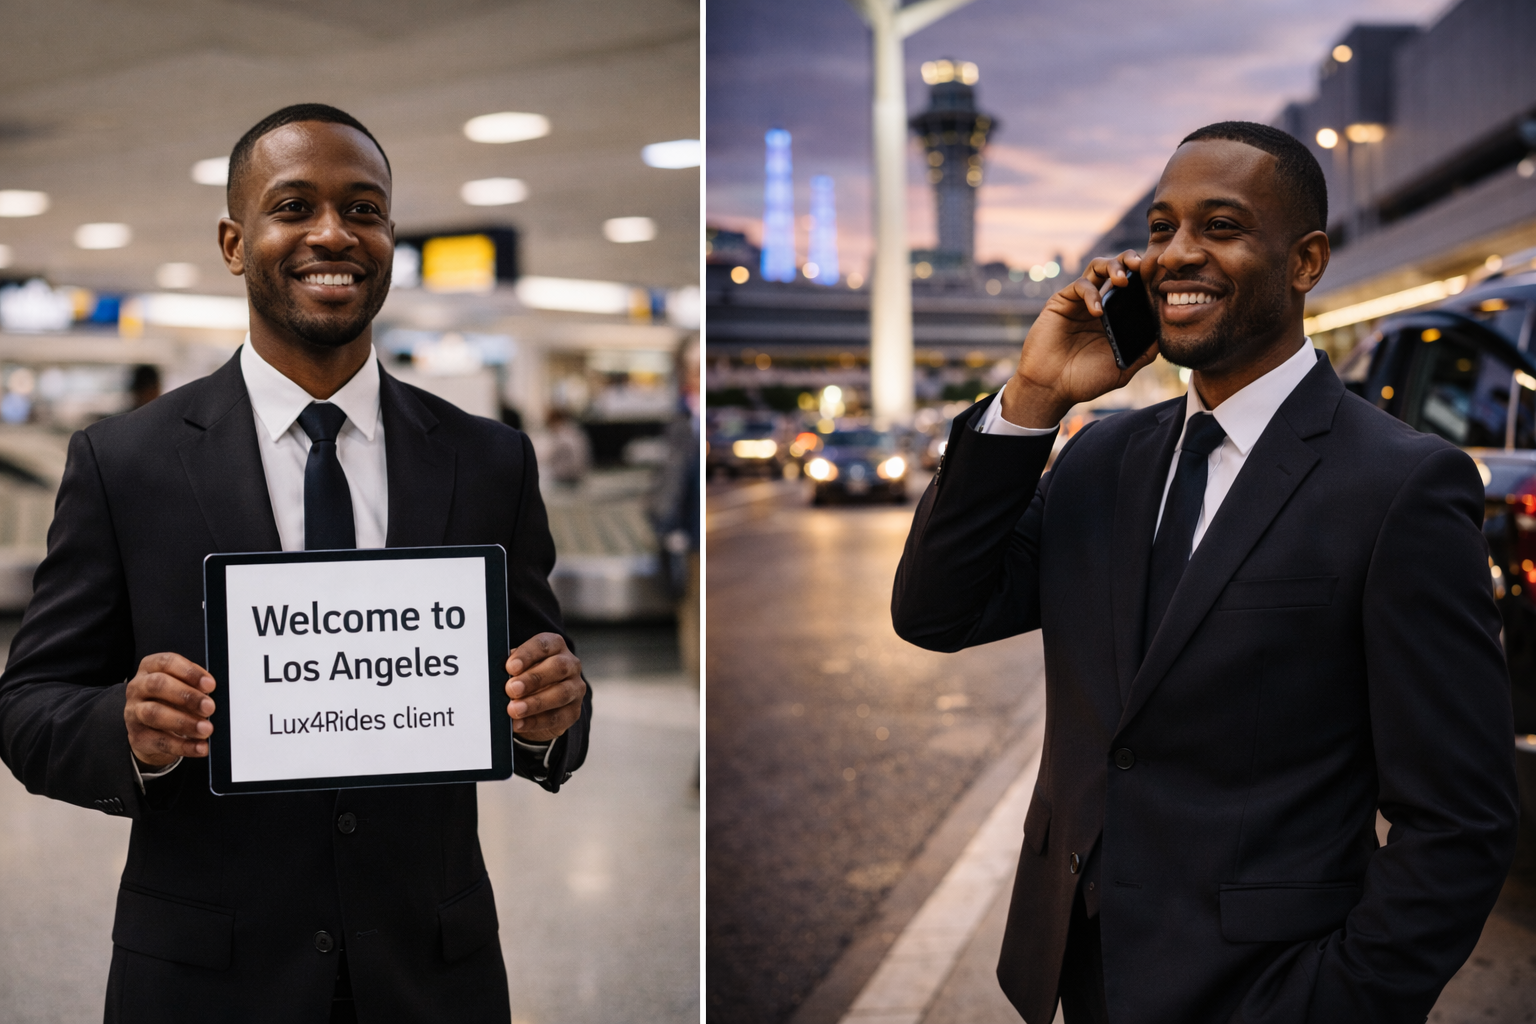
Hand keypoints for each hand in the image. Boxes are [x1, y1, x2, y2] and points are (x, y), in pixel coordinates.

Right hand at [124, 653, 215, 766]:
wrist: (150, 729)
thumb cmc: (172, 700)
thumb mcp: (182, 686)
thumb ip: (196, 686)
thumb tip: (214, 696)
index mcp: (150, 667)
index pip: (167, 662)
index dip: (189, 672)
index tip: (210, 685)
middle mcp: (138, 687)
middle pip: (158, 685)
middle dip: (187, 696)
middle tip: (210, 707)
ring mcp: (134, 712)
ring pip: (155, 714)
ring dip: (184, 722)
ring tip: (206, 729)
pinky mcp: (137, 736)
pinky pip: (159, 741)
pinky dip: (182, 745)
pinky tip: (200, 747)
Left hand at [505, 633, 585, 742]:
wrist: (539, 705)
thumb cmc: (526, 679)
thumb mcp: (519, 668)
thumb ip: (511, 669)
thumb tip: (496, 675)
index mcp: (555, 647)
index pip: (543, 645)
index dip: (527, 655)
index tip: (510, 667)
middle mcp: (570, 664)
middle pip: (558, 667)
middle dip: (533, 679)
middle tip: (512, 688)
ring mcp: (575, 688)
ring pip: (561, 693)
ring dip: (535, 702)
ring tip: (514, 709)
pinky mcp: (573, 711)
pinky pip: (557, 717)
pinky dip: (536, 722)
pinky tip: (520, 723)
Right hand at [1001, 250, 1161, 427]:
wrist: (1052, 388)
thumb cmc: (1084, 380)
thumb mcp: (1122, 368)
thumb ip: (1143, 352)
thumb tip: (1167, 336)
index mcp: (1115, 317)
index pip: (1133, 287)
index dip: (1144, 277)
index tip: (1157, 276)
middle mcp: (1099, 304)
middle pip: (1116, 269)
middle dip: (1129, 261)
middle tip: (1140, 265)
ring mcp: (1079, 302)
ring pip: (1097, 268)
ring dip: (1112, 266)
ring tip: (1122, 279)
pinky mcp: (1061, 302)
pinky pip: (1079, 285)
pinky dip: (1091, 293)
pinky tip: (1097, 310)